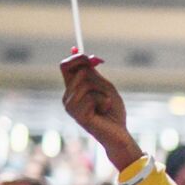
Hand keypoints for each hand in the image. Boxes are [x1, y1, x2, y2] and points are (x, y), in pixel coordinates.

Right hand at [59, 52, 142, 167]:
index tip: (95, 59)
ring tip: (105, 105)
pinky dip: (104, 102)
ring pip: (87, 83)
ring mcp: (70, 107)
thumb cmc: (113, 112)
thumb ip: (92, 72)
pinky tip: (104, 112)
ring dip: (103, 93)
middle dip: (98, 80)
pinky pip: (92, 97)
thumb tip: (77, 50)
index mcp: (72, 89)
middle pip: (80, 72)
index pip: (65, 66)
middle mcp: (67, 97)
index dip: (78, 58)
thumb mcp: (104, 87)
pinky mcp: (78, 115)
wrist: (119, 134)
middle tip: (106, 95)